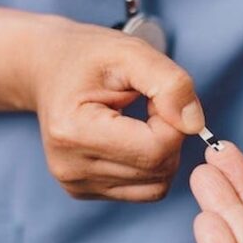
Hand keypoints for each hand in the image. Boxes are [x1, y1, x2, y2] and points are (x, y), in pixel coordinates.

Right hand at [28, 20, 204, 200]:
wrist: (47, 69)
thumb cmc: (88, 57)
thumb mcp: (131, 51)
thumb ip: (171, 83)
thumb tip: (195, 125)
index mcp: (74, 132)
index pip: (156, 149)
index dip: (173, 122)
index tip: (158, 97)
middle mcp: (71, 168)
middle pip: (158, 169)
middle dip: (169, 136)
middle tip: (149, 104)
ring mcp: (75, 184)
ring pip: (156, 184)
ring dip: (162, 151)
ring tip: (138, 120)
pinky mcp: (84, 191)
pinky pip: (143, 190)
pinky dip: (150, 165)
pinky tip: (131, 138)